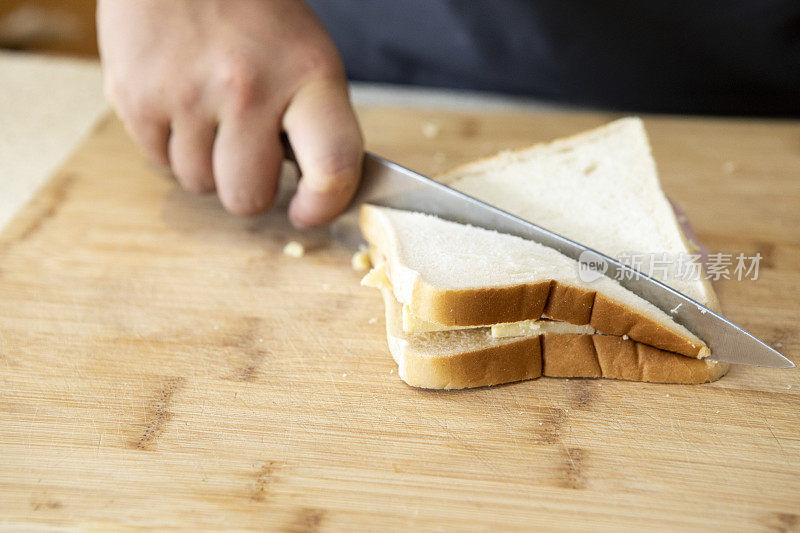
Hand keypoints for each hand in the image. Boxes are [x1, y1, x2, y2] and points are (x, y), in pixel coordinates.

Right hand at [97, 0, 362, 226]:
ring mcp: (186, 96)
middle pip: (247, 198)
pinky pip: (159, 162)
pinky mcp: (136, 98)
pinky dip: (170, 145)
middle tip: (247, 154)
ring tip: (209, 113)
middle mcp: (248, 89)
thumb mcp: (306, 56)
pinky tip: (179, 102)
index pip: (332, 168)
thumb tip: (312, 192)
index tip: (307, 212)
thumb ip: (313, 123)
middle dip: (249, 188)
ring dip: (207, 164)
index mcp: (308, 75)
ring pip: (199, 185)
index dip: (323, 206)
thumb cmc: (254, 12)